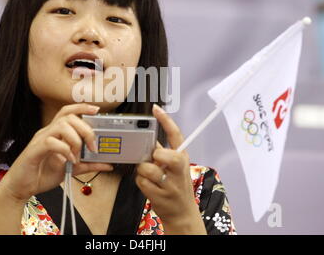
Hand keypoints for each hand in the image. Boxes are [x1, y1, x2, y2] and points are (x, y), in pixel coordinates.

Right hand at [0, 103, 113, 202]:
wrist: (21, 188)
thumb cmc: (42, 175)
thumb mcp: (71, 169)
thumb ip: (88, 165)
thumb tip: (108, 164)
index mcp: (55, 133)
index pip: (67, 112)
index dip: (82, 108)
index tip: (96, 110)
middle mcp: (47, 132)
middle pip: (68, 117)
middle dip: (85, 129)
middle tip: (92, 146)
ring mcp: (40, 140)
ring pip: (60, 125)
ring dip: (75, 139)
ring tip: (78, 155)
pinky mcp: (34, 151)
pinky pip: (51, 142)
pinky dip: (64, 150)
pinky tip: (69, 160)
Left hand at [135, 104, 205, 233]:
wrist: (182, 214)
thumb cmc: (175, 186)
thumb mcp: (174, 167)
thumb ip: (162, 153)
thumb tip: (146, 139)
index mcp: (182, 157)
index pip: (176, 135)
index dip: (165, 120)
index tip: (155, 108)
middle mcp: (179, 169)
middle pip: (161, 154)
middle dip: (153, 157)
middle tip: (153, 162)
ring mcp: (170, 184)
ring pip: (147, 169)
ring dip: (143, 172)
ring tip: (149, 176)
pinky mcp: (160, 196)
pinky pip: (141, 182)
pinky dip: (141, 183)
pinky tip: (149, 186)